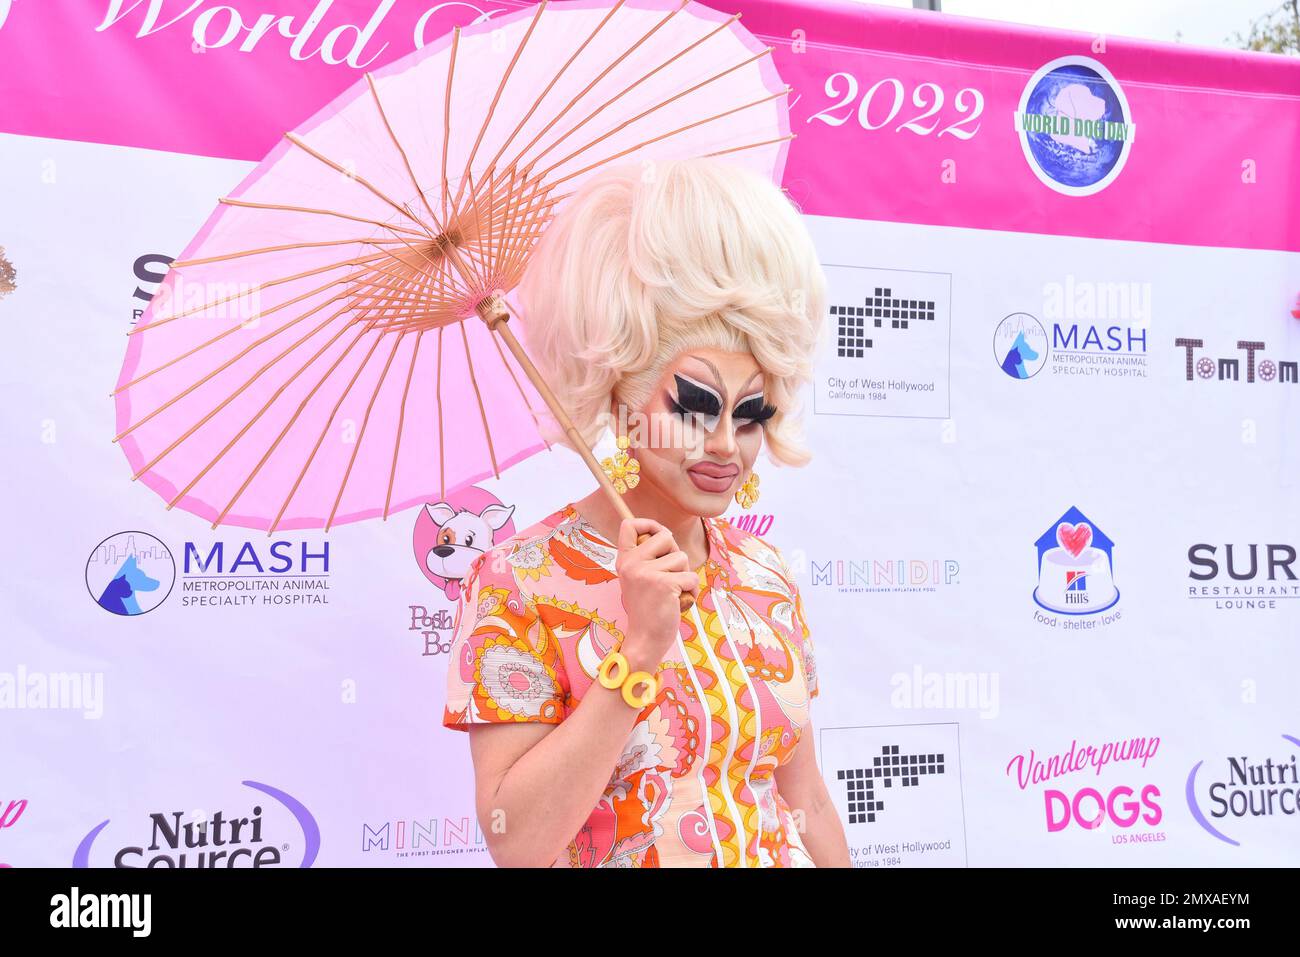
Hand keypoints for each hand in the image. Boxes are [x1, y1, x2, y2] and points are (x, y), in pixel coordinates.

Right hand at [615, 517, 699, 670]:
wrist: (645, 639)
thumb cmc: (648, 609)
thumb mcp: (639, 579)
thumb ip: (648, 558)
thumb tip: (667, 535)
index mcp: (624, 560)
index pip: (629, 525)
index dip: (649, 524)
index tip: (659, 534)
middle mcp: (631, 563)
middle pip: (665, 536)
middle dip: (676, 554)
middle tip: (670, 576)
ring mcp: (646, 573)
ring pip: (682, 558)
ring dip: (684, 575)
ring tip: (673, 592)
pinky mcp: (663, 583)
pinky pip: (690, 577)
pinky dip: (691, 590)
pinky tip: (679, 602)